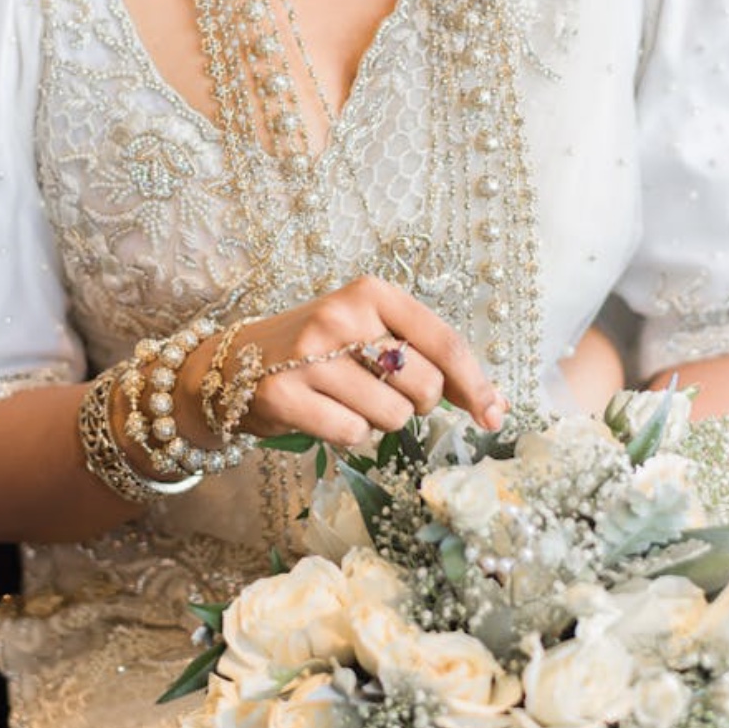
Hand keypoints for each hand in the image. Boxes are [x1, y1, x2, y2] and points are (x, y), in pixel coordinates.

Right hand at [174, 276, 507, 451]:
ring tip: (348, 400)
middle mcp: (340, 316)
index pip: (444, 343)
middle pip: (424, 386)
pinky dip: (349, 434)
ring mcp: (309, 356)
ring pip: (391, 415)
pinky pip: (352, 434)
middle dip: (418, 404)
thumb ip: (428, 357)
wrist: (233, 364)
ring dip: (381, 421)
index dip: (476, 386)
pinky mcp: (283, 396)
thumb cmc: (320, 350)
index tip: (495, 416)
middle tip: (387, 394)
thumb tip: (495, 404)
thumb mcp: (371, 332)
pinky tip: (325, 414)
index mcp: (371, 293)